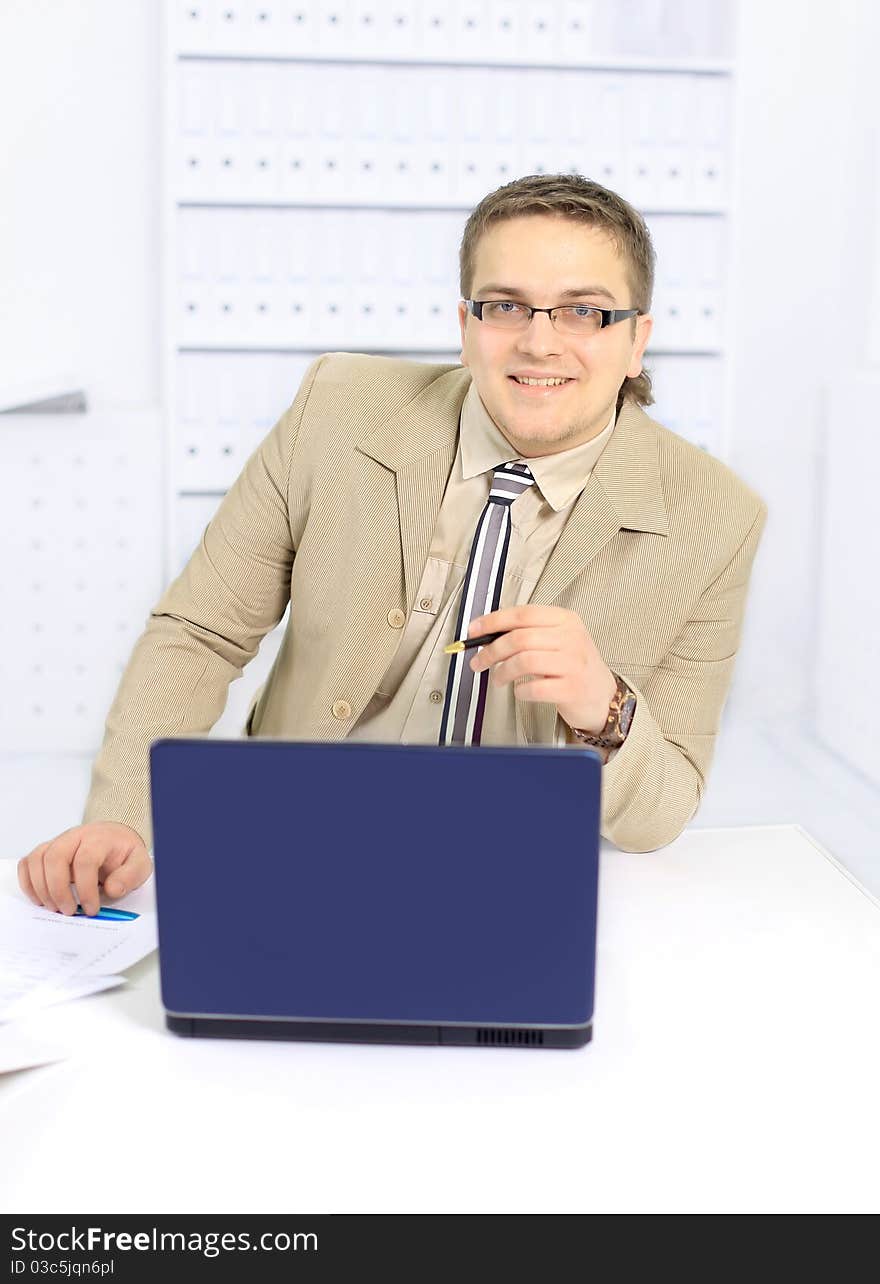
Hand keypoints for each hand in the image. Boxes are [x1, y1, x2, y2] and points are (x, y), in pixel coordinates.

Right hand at [17, 822, 152, 916]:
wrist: (115, 839)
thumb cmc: (124, 853)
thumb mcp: (139, 864)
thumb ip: (130, 876)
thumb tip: (112, 889)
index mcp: (99, 838)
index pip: (85, 860)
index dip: (86, 889)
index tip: (91, 909)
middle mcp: (75, 836)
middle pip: (55, 857)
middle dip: (58, 889)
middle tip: (68, 911)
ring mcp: (58, 842)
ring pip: (38, 859)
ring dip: (42, 888)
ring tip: (55, 908)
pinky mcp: (47, 851)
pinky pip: (28, 862)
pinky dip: (28, 882)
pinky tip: (40, 898)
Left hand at [467, 605, 617, 734]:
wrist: (603, 696)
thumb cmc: (574, 666)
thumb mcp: (558, 640)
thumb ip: (528, 633)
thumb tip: (487, 634)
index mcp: (565, 620)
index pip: (523, 613)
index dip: (493, 621)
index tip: (474, 631)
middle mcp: (571, 638)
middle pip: (519, 638)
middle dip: (491, 651)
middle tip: (479, 662)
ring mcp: (573, 663)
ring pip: (524, 661)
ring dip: (502, 671)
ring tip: (498, 679)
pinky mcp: (572, 689)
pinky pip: (534, 688)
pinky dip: (520, 691)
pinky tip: (520, 691)